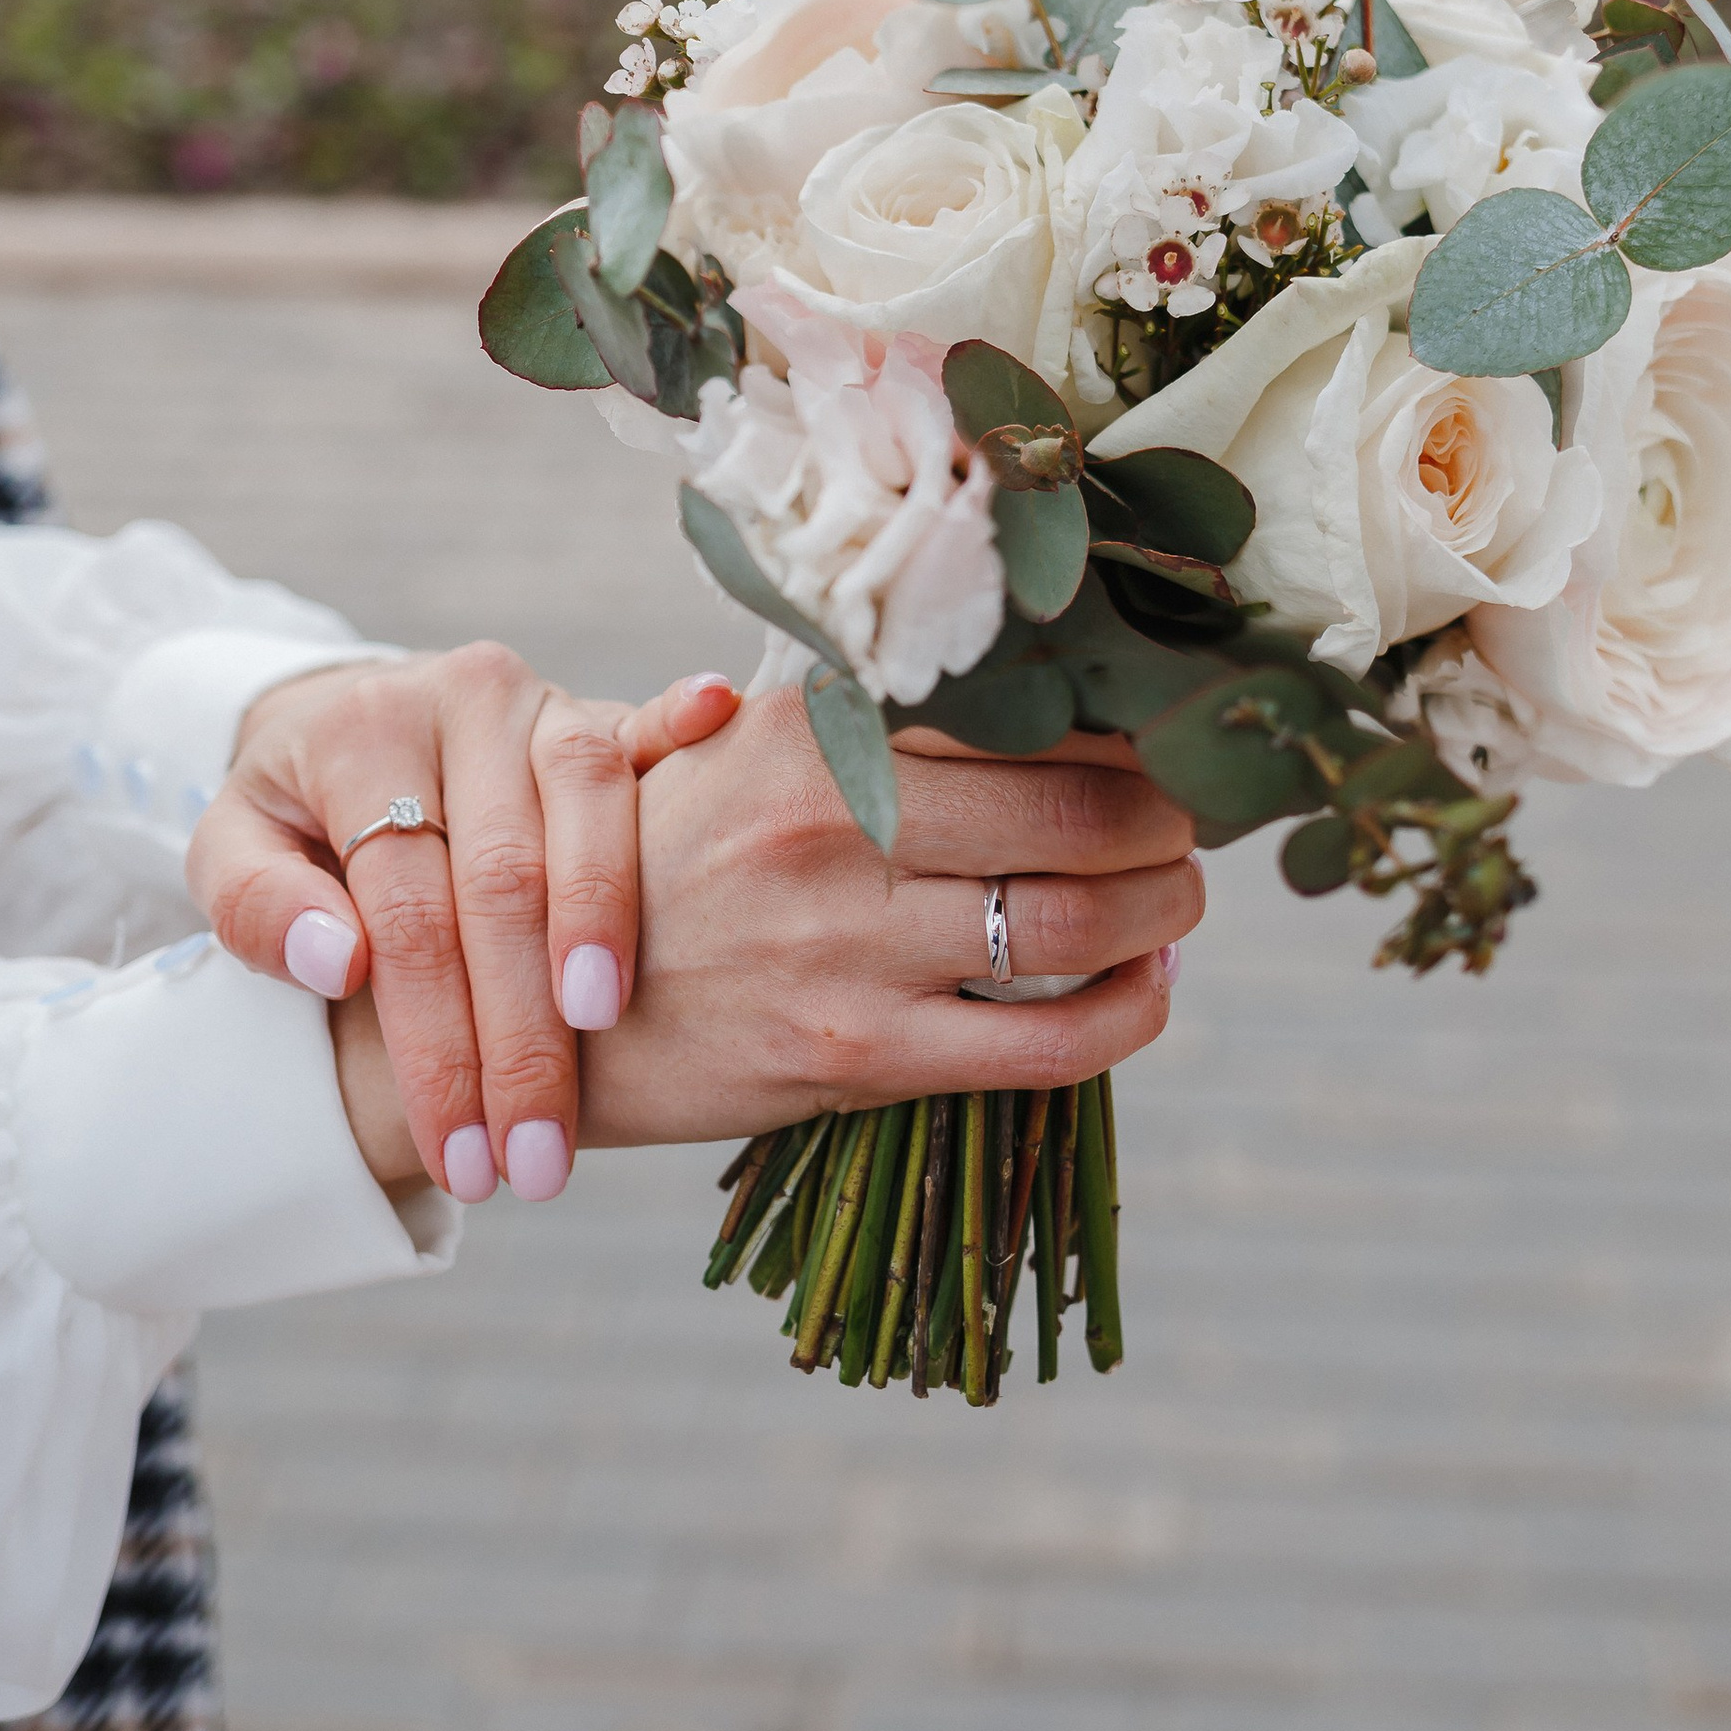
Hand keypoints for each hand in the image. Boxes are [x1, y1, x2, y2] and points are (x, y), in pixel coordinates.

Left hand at [188, 650, 738, 1206]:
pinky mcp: (602, 708)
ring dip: (605, 929)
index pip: (409, 910)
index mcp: (362, 733)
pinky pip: (648, 726)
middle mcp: (462, 699)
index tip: (461, 1156)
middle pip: (504, 878)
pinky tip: (717, 731)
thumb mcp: (233, 849)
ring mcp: (542, 700)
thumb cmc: (296, 815)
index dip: (437, 1042)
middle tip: (537, 1160)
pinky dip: (683, 730)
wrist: (345, 719)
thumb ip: (256, 905)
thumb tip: (341, 964)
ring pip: (590, 807)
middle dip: (525, 1035)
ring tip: (604, 1035)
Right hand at [576, 696, 1201, 1149]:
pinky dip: (1132, 1013)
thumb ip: (848, 718)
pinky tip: (1150, 988)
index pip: (1019, 711)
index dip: (1121, 725)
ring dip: (1167, 909)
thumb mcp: (721, 751)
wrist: (541, 1014)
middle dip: (1170, 818)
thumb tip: (1006, 674)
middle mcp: (835, 827)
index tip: (1160, 735)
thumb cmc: (656, 869)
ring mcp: (849, 948)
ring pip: (1082, 921)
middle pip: (1080, 812)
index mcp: (811, 733)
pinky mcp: (859, 1056)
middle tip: (1189, 822)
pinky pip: (1047, 1043)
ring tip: (1179, 899)